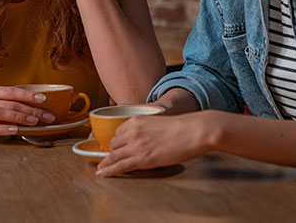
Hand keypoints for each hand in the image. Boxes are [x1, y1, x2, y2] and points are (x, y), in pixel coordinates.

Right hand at [0, 86, 54, 141]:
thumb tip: (23, 105)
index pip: (12, 91)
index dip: (29, 95)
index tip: (44, 99)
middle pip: (12, 103)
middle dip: (32, 109)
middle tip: (47, 116)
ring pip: (3, 113)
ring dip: (21, 117)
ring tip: (35, 122)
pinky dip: (4, 128)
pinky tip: (16, 129)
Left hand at [95, 112, 210, 176]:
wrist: (193, 131)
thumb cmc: (182, 128)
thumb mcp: (158, 122)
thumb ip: (147, 128)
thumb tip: (145, 138)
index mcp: (137, 120)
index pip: (118, 132)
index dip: (117, 141)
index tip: (116, 147)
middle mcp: (133, 132)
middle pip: (114, 144)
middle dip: (113, 151)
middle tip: (113, 158)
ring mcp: (137, 146)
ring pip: (114, 155)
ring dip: (107, 162)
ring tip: (102, 169)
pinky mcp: (143, 159)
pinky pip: (120, 166)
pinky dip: (109, 170)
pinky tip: (102, 174)